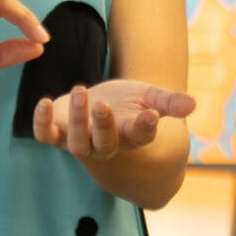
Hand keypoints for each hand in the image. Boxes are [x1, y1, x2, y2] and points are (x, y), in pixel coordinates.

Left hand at [33, 80, 195, 161]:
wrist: (101, 105)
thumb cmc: (129, 103)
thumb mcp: (150, 96)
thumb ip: (169, 101)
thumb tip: (193, 104)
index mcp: (131, 135)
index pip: (140, 136)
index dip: (145, 128)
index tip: (151, 115)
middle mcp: (106, 144)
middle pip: (104, 144)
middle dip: (102, 125)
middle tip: (101, 103)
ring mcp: (80, 142)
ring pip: (77, 144)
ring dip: (77, 120)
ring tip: (80, 91)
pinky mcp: (58, 134)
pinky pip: (47, 136)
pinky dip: (42, 123)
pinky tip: (44, 102)